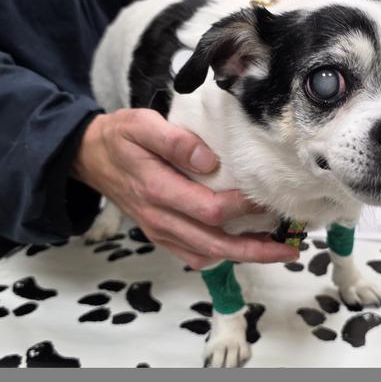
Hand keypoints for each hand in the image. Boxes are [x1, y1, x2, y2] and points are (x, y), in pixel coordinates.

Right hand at [73, 109, 298, 268]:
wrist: (89, 157)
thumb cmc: (120, 137)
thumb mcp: (140, 125)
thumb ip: (174, 140)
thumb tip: (210, 161)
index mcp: (157, 189)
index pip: (208, 209)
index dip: (242, 208)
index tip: (267, 198)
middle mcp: (159, 218)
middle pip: (214, 243)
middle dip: (256, 249)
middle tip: (290, 248)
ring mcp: (159, 231)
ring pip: (207, 254)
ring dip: (244, 256)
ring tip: (277, 250)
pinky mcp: (161, 235)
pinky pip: (193, 256)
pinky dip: (221, 256)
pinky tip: (244, 247)